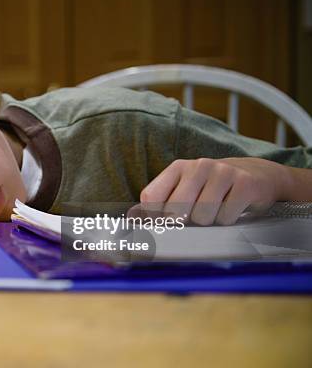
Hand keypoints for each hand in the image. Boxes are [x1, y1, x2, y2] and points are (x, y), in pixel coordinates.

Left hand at [139, 157, 290, 224]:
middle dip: (184, 222)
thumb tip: (132, 218)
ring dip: (208, 222)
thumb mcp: (183, 188)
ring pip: (201, 216)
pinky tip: (232, 208)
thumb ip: (158, 202)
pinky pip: (225, 217)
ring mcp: (222, 173)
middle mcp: (198, 166)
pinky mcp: (244, 184)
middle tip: (195, 216)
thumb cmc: (211, 187)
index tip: (165, 222)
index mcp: (178, 167)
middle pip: (175, 210)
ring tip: (216, 210)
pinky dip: (227, 221)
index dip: (155, 217)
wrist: (256, 175)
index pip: (151, 198)